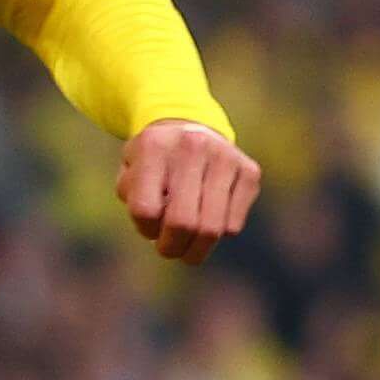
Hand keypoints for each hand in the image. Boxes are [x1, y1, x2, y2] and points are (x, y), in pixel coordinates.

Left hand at [119, 117, 260, 264]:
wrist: (192, 130)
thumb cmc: (155, 164)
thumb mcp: (130, 173)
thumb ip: (133, 199)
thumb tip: (159, 227)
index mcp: (154, 146)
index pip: (146, 211)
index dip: (145, 230)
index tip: (149, 227)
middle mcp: (192, 145)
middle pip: (183, 223)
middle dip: (172, 247)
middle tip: (169, 249)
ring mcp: (225, 157)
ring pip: (212, 229)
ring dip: (196, 249)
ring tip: (188, 245)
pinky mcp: (249, 171)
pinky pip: (233, 226)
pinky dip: (219, 234)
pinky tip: (209, 218)